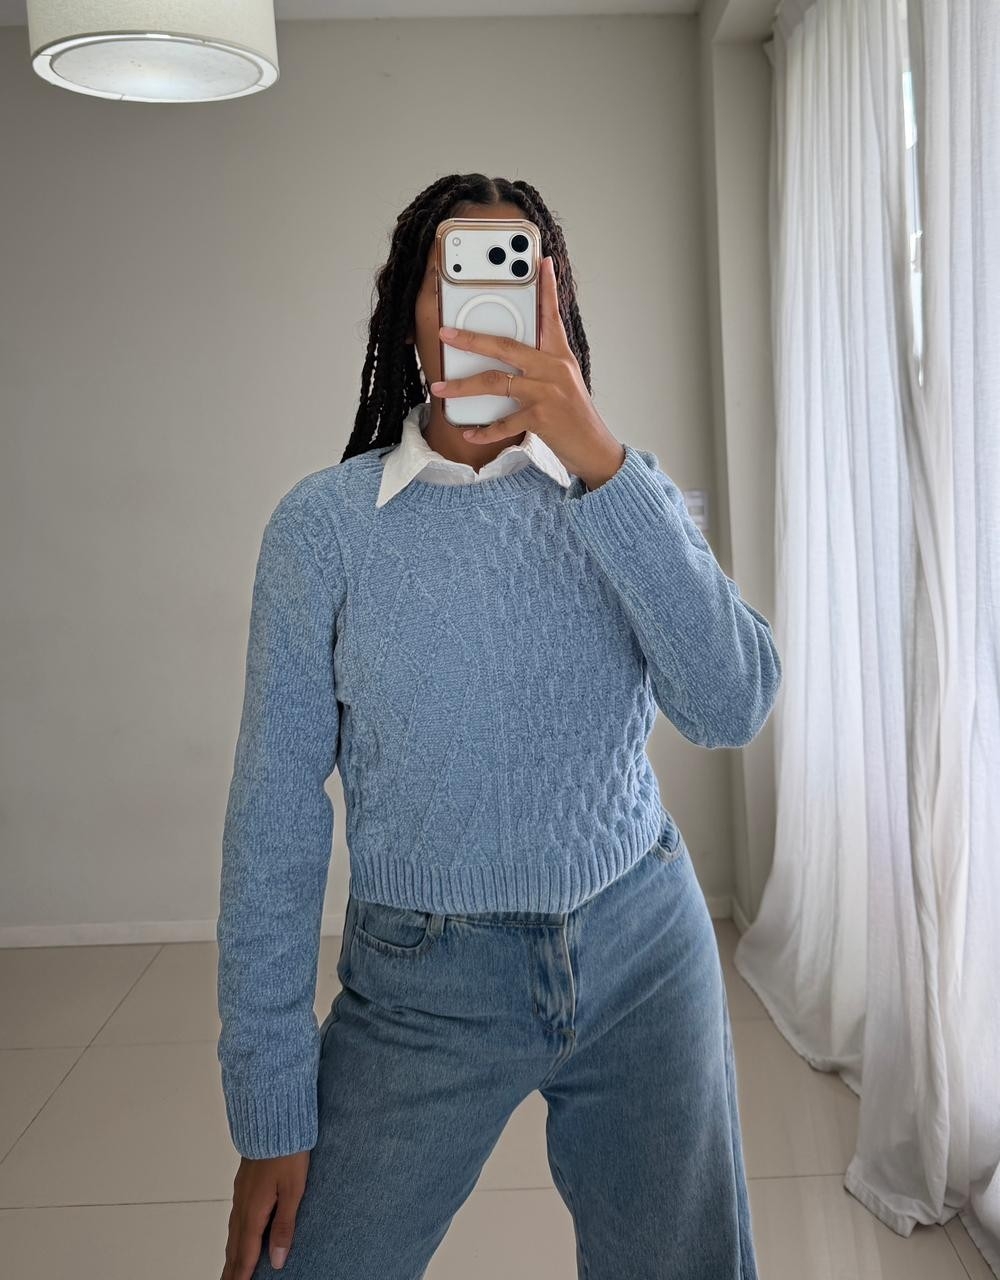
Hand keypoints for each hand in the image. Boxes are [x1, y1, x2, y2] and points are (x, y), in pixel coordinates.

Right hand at [221, 1151, 308, 1277]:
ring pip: (233, 1231)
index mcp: (254, 1210)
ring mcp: (241, 1192)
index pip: (247, 1252)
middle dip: (231, 1269)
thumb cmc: (287, 1151)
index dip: (243, 1274)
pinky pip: (235, 1216)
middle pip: (235, 1246)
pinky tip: (238, 1234)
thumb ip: (284, 1226)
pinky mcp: (244, 1183)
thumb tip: (277, 1260)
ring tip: (230, 1269)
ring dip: (231, 1253)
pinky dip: (234, 1234)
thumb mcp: (293, 1190)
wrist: (273, 1119)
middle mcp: (243, 1204)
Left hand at [429, 256, 626, 490]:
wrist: (593, 447)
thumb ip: (542, 362)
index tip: (540, 263)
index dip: (547, 288)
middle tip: (446, 333)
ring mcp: (546, 393)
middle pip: (506, 346)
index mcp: (559, 355)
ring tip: (441, 387)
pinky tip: (468, 432)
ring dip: (464, 386)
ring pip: (496, 382)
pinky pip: (503, 423)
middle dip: (471, 339)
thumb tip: (513, 353)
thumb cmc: (574, 415)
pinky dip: (483, 430)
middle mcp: (553, 369)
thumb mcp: (563, 380)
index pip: (552, 315)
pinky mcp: (540, 418)